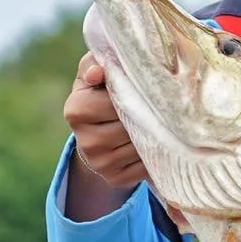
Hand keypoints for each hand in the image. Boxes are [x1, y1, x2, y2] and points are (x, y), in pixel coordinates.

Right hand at [63, 52, 148, 188]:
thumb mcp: (94, 74)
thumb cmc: (98, 94)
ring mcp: (101, 163)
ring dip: (156, 133)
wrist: (95, 135)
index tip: (149, 87)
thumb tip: (97, 71)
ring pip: (143, 143)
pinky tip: (156, 141)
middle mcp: (86, 141)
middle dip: (148, 113)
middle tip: (163, 104)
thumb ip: (96, 62)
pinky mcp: (116, 178)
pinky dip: (156, 152)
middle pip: (133, 124)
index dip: (136, 93)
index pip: (118, 100)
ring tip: (159, 121)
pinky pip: (148, 163)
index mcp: (77, 110)